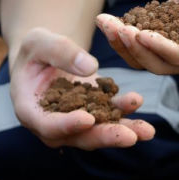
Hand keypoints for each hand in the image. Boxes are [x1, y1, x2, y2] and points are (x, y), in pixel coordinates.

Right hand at [9, 27, 154, 149]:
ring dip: (124, 131)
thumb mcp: (39, 42)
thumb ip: (60, 52)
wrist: (44, 56)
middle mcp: (53, 123)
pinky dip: (125, 111)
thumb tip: (91, 68)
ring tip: (148, 131)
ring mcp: (75, 121)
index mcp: (30, 110)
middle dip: (106, 136)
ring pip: (99, 131)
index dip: (67, 125)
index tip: (88, 119)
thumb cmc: (35, 49)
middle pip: (80, 136)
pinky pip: (111, 115)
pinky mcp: (94, 112)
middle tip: (130, 137)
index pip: (48, 125)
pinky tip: (138, 102)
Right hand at [95, 0, 178, 74]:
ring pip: (163, 62)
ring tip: (122, 32)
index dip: (121, 28)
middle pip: (148, 52)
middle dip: (124, 42)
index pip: (143, 30)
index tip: (101, 17)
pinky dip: (164, 50)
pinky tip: (147, 37)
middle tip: (106, 27)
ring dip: (139, 49)